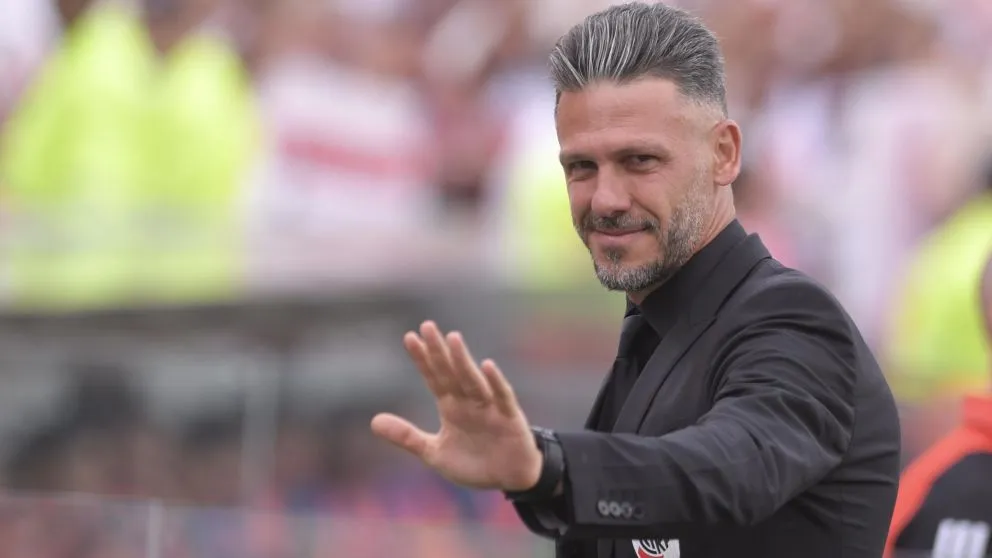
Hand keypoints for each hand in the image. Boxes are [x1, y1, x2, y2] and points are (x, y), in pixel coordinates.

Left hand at [371, 321, 542, 491]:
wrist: (509, 479)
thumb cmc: (474, 463)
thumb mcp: (434, 453)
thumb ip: (407, 436)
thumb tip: (373, 421)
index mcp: (451, 407)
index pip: (434, 378)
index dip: (422, 359)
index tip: (409, 337)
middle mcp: (469, 401)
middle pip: (451, 372)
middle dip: (439, 351)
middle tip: (427, 325)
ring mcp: (490, 407)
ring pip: (473, 380)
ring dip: (463, 360)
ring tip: (453, 339)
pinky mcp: (509, 418)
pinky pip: (502, 397)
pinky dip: (495, 382)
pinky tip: (487, 366)